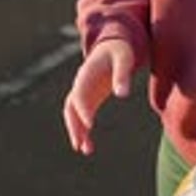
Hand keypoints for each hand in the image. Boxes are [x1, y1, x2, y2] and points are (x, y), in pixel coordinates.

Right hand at [63, 38, 133, 155]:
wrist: (113, 45)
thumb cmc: (120, 51)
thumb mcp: (124, 60)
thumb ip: (122, 75)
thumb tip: (122, 95)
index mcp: (87, 74)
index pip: (80, 93)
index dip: (83, 109)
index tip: (90, 125)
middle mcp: (80, 84)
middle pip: (71, 107)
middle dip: (74, 125)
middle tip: (80, 143)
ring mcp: (82, 92)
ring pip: (73, 115)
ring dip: (77, 131)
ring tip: (85, 150)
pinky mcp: (88, 99)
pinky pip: (81, 117)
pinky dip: (83, 131)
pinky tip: (89, 146)